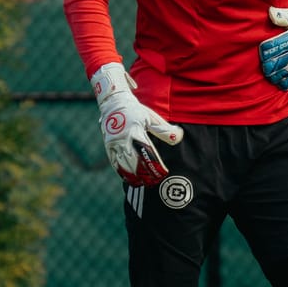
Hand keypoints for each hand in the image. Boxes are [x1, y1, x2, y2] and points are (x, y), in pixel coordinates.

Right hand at [91, 62, 182, 185]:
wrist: (114, 103)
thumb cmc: (136, 111)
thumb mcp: (151, 117)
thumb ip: (164, 130)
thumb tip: (179, 137)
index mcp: (136, 131)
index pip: (147, 152)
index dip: (155, 164)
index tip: (164, 172)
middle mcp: (123, 138)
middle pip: (134, 161)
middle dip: (145, 174)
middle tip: (155, 182)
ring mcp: (114, 143)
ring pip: (124, 164)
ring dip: (134, 175)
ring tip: (144, 183)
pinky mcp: (108, 146)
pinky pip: (115, 163)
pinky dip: (123, 172)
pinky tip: (130, 179)